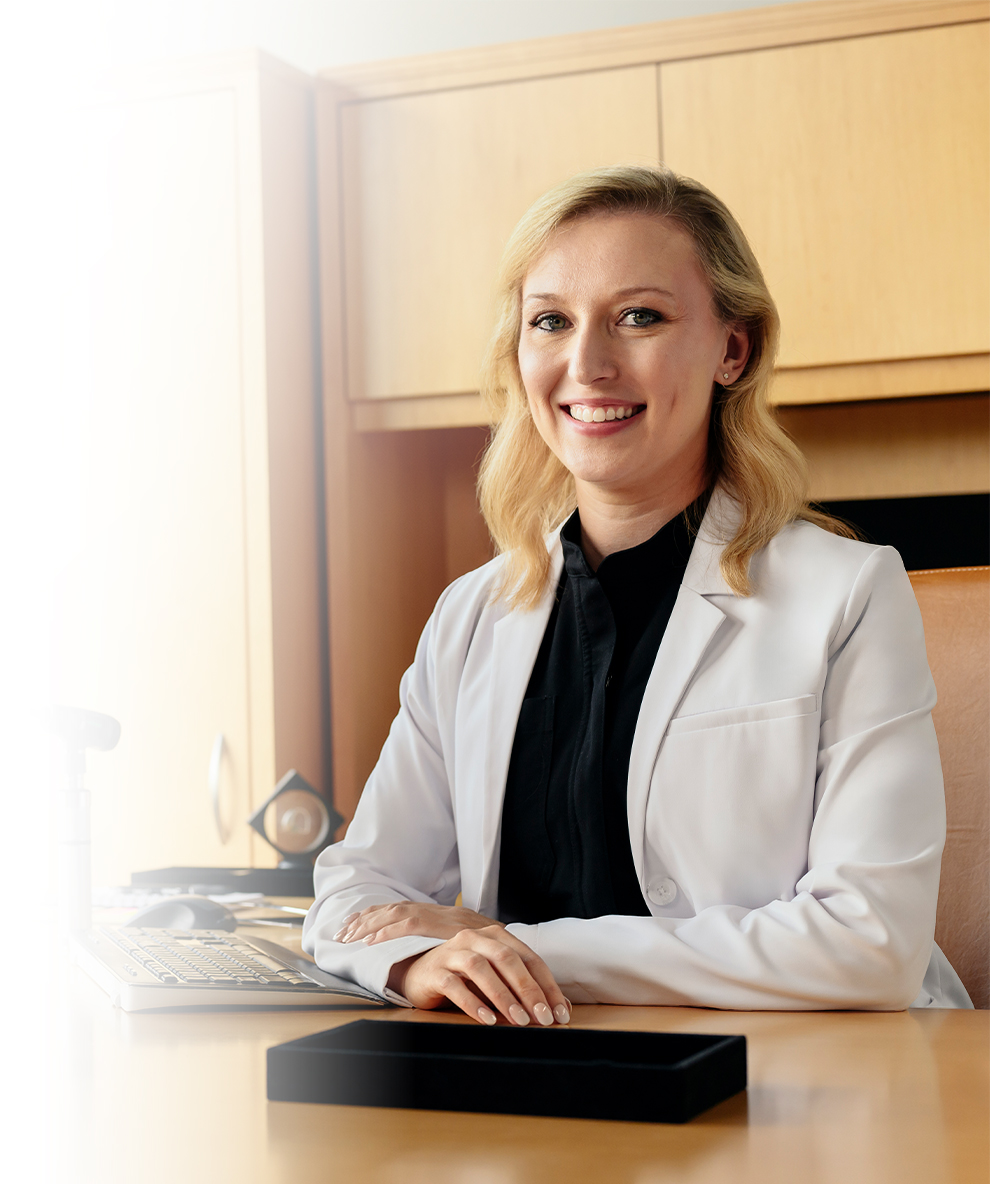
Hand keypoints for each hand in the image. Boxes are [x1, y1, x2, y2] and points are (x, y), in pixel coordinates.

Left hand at [335, 901, 502, 945]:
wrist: (524, 949)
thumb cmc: (499, 954)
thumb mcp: (470, 948)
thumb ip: (449, 950)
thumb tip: (428, 958)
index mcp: (443, 916)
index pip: (404, 910)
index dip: (377, 917)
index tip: (354, 926)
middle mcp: (442, 912)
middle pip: (396, 908)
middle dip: (366, 920)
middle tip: (341, 933)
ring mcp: (445, 918)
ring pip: (399, 913)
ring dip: (371, 924)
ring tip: (349, 937)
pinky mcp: (448, 927)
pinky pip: (413, 925)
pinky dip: (390, 931)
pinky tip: (372, 942)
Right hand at [387, 926, 570, 1027]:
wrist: (419, 974)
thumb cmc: (464, 977)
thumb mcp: (497, 979)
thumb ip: (523, 988)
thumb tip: (560, 1008)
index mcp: (494, 937)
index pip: (528, 958)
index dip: (547, 985)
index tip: (560, 1012)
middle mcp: (474, 939)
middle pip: (506, 959)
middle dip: (528, 990)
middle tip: (543, 1017)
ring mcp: (452, 953)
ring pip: (481, 969)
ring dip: (503, 996)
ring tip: (519, 1021)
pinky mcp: (435, 972)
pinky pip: (455, 986)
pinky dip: (473, 1003)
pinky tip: (488, 1020)